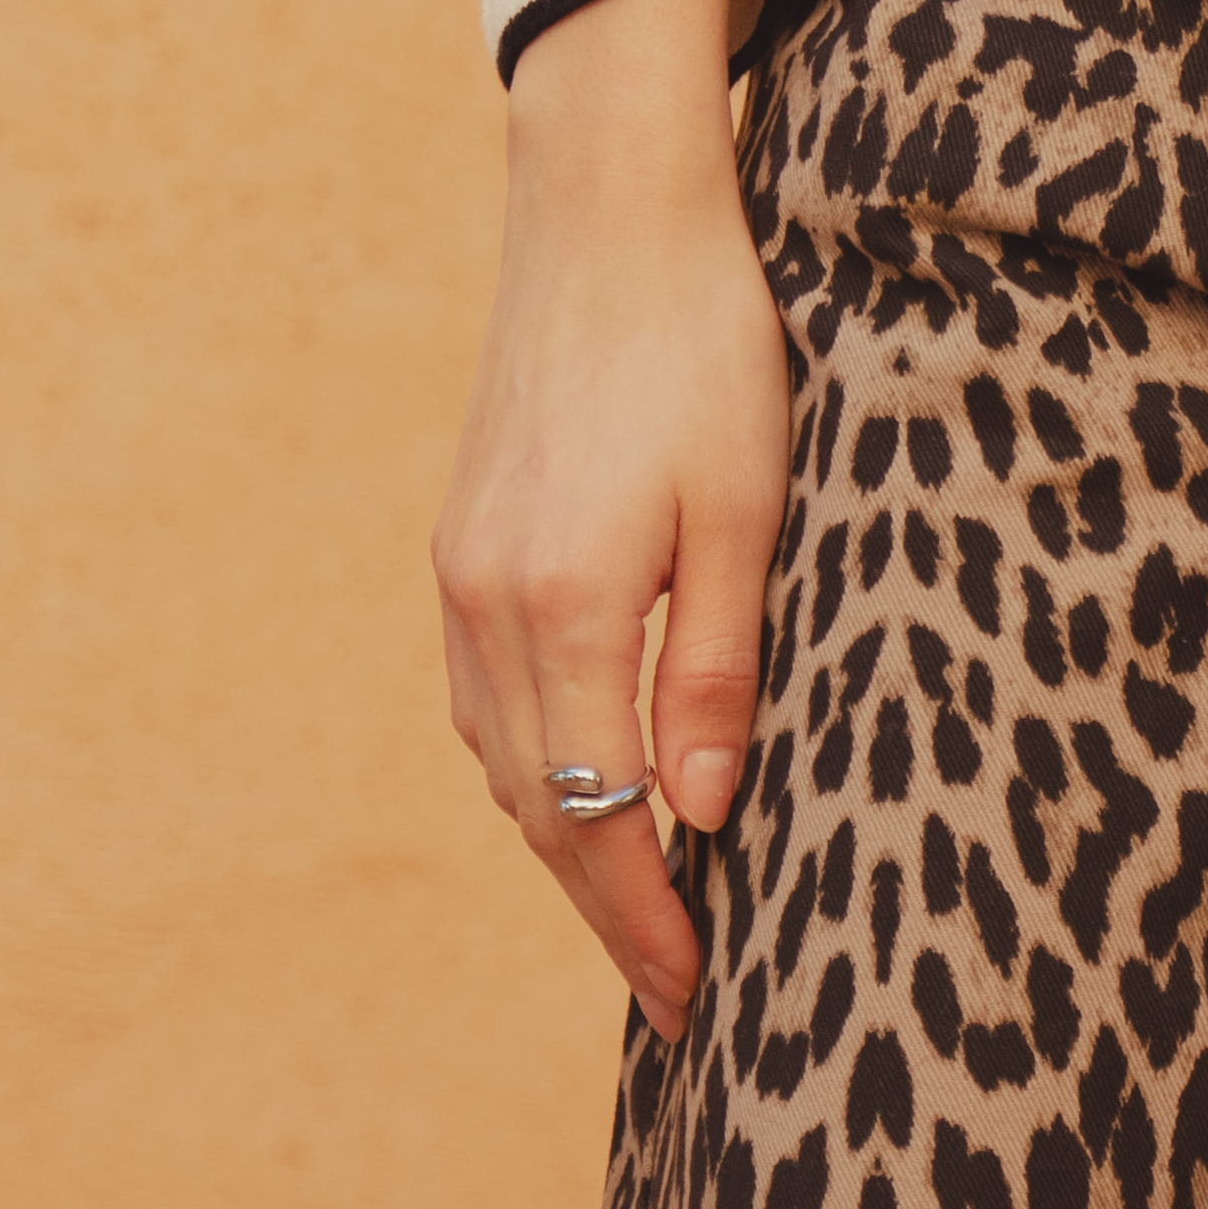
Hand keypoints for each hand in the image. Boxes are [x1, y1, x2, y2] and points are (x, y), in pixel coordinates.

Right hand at [433, 0, 795, 1041]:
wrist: (607, 209)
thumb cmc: (706, 346)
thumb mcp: (747, 511)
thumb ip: (716, 670)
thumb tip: (702, 817)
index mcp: (561, 608)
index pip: (596, 817)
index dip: (642, 920)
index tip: (690, 999)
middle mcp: (486, 606)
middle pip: (535, 807)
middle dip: (603, 907)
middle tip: (672, 991)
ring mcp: (460, 572)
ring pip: (501, 757)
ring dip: (563, 841)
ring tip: (638, 906)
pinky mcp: (462, 539)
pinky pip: (484, 695)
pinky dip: (534, 763)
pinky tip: (583, 781)